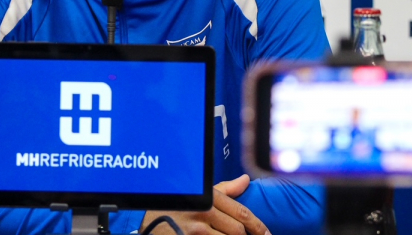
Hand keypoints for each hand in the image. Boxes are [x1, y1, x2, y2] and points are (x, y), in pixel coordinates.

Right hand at [140, 175, 269, 234]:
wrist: (144, 216)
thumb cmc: (173, 203)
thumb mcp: (199, 191)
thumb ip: (225, 189)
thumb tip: (245, 181)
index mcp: (209, 197)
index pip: (242, 214)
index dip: (259, 226)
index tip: (267, 233)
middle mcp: (204, 213)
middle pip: (238, 230)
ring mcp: (196, 230)